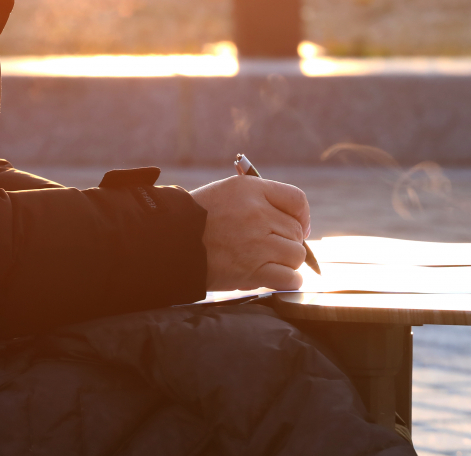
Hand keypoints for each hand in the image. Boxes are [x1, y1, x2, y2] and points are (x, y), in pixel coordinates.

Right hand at [189, 175, 309, 291]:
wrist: (169, 244)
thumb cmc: (196, 219)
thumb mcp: (227, 193)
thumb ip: (259, 199)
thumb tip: (295, 222)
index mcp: (251, 190)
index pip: (297, 200)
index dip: (302, 217)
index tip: (297, 227)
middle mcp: (258, 214)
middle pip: (296, 231)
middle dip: (286, 241)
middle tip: (268, 249)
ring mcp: (257, 243)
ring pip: (296, 255)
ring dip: (286, 262)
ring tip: (267, 263)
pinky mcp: (253, 270)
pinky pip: (291, 278)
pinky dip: (288, 281)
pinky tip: (276, 279)